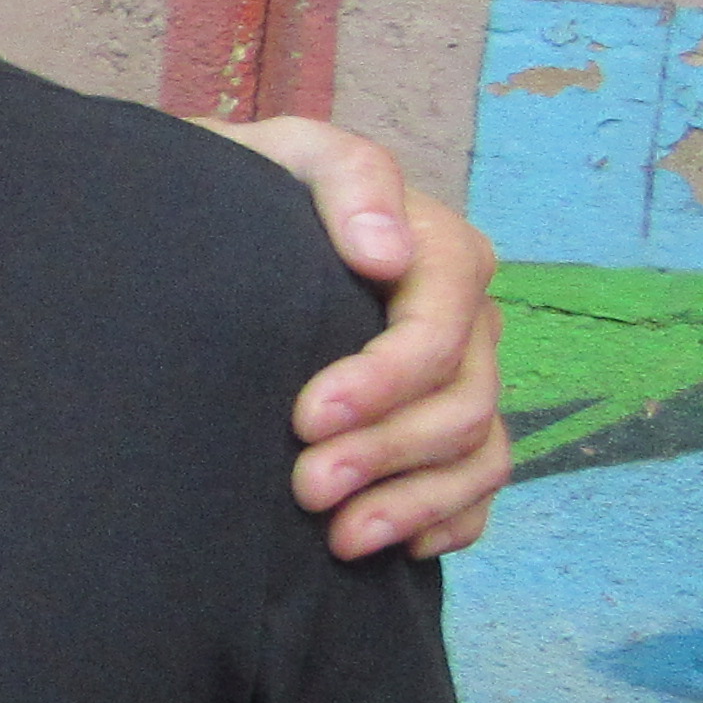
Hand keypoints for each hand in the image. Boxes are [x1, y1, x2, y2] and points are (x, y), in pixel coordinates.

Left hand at [216, 118, 508, 560]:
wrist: (224, 228)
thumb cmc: (255, 188)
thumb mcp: (288, 154)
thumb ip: (348, 181)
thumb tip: (388, 254)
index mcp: (439, 252)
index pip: (441, 328)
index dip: (386, 380)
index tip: (307, 416)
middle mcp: (465, 320)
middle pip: (463, 402)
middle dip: (388, 452)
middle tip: (305, 488)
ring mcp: (462, 378)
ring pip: (478, 454)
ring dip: (415, 502)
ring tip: (340, 538)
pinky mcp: (445, 427)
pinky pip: (478, 487)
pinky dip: (445, 521)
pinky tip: (392, 547)